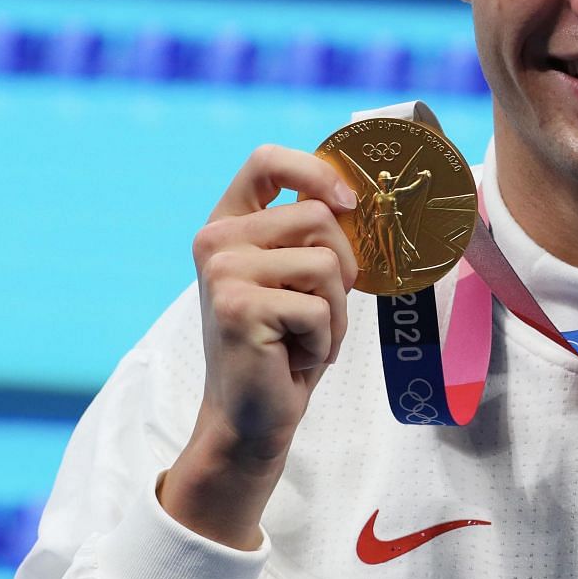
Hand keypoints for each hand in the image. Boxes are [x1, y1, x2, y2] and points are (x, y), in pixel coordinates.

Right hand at [159, 145, 359, 548]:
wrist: (252, 417)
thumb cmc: (283, 346)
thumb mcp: (298, 278)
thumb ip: (313, 235)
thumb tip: (361, 197)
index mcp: (229, 222)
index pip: (266, 160)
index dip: (314, 169)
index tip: (349, 200)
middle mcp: (216, 239)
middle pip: (318, 217)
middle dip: (342, 270)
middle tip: (317, 313)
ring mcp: (223, 271)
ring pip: (327, 263)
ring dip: (334, 311)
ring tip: (304, 337)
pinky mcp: (239, 306)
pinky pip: (320, 306)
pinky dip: (324, 339)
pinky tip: (293, 358)